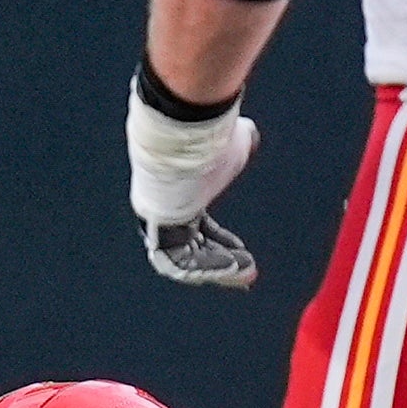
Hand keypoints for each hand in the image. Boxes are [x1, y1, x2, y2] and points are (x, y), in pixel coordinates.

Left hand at [128, 79, 258, 288]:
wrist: (180, 146)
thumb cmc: (206, 145)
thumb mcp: (231, 145)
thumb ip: (240, 144)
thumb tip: (247, 133)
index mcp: (179, 194)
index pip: (197, 226)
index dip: (220, 241)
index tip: (240, 249)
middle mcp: (165, 213)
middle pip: (193, 248)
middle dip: (222, 263)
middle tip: (247, 273)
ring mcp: (160, 226)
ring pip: (188, 258)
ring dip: (218, 269)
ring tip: (245, 274)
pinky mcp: (159, 235)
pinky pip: (181, 262)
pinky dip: (207, 268)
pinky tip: (233, 268)